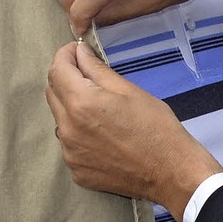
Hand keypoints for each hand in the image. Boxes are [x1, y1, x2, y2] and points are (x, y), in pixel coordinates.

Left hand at [45, 41, 222, 221]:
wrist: (170, 171)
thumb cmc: (155, 125)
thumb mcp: (129, 89)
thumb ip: (97, 69)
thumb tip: (79, 52)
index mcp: (81, 104)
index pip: (57, 70)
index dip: (65, 54)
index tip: (78, 50)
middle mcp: (67, 129)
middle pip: (52, 92)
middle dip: (66, 76)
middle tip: (88, 72)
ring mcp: (69, 153)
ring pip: (60, 118)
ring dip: (71, 104)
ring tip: (99, 105)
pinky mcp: (76, 171)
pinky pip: (69, 141)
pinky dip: (78, 129)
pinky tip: (103, 131)